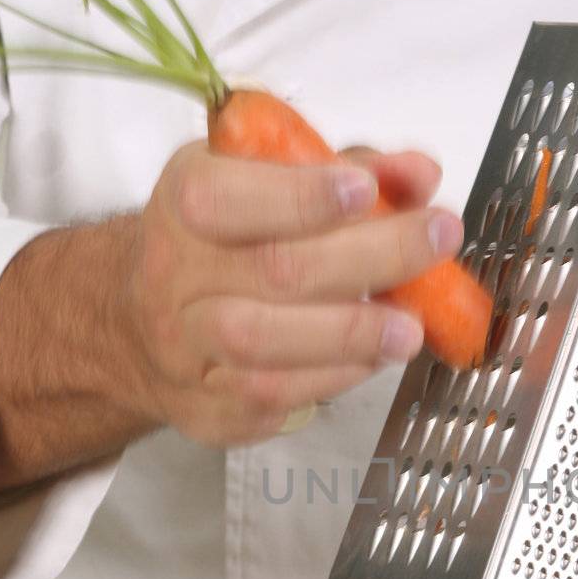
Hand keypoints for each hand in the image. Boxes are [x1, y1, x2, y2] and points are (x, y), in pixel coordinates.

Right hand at [125, 142, 461, 445]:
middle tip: (436, 240)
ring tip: (410, 325)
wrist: (141, 328)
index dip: (302, 196)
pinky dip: (337, 375)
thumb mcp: (265, 182)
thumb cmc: (221, 244)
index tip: (366, 189)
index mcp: (185, 202)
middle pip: (274, 269)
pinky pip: (275, 396)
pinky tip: (373, 357)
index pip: (229, 197)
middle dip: (370, 254)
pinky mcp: (207, 409)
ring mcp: (185, 349)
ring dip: (352, 333)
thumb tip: (418, 174)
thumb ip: (342, 169)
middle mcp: (174, 275)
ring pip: (265, 344)